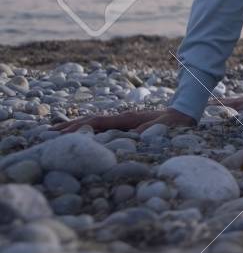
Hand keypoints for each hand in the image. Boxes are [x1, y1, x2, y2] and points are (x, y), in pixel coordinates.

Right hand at [53, 107, 195, 133]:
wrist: (185, 114)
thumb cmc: (175, 123)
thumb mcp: (163, 127)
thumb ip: (150, 131)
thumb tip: (134, 138)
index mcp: (126, 119)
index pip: (96, 123)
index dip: (77, 128)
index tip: (59, 134)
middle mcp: (122, 118)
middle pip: (90, 121)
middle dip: (69, 127)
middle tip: (47, 134)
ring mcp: (124, 121)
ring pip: (94, 124)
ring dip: (76, 128)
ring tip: (56, 134)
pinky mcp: (127, 125)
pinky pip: (102, 128)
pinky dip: (88, 131)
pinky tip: (81, 137)